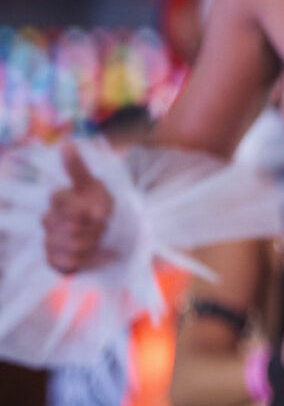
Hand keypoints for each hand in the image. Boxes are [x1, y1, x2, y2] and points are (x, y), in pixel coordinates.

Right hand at [42, 147, 113, 274]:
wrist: (113, 234)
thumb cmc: (101, 205)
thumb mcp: (94, 186)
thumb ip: (78, 168)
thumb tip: (66, 143)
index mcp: (57, 201)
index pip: (66, 206)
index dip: (90, 211)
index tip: (102, 211)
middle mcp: (48, 220)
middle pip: (73, 228)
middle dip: (96, 228)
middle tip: (104, 226)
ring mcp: (49, 240)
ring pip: (73, 246)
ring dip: (95, 243)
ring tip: (101, 239)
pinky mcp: (54, 259)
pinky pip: (70, 262)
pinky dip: (90, 259)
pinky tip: (98, 253)